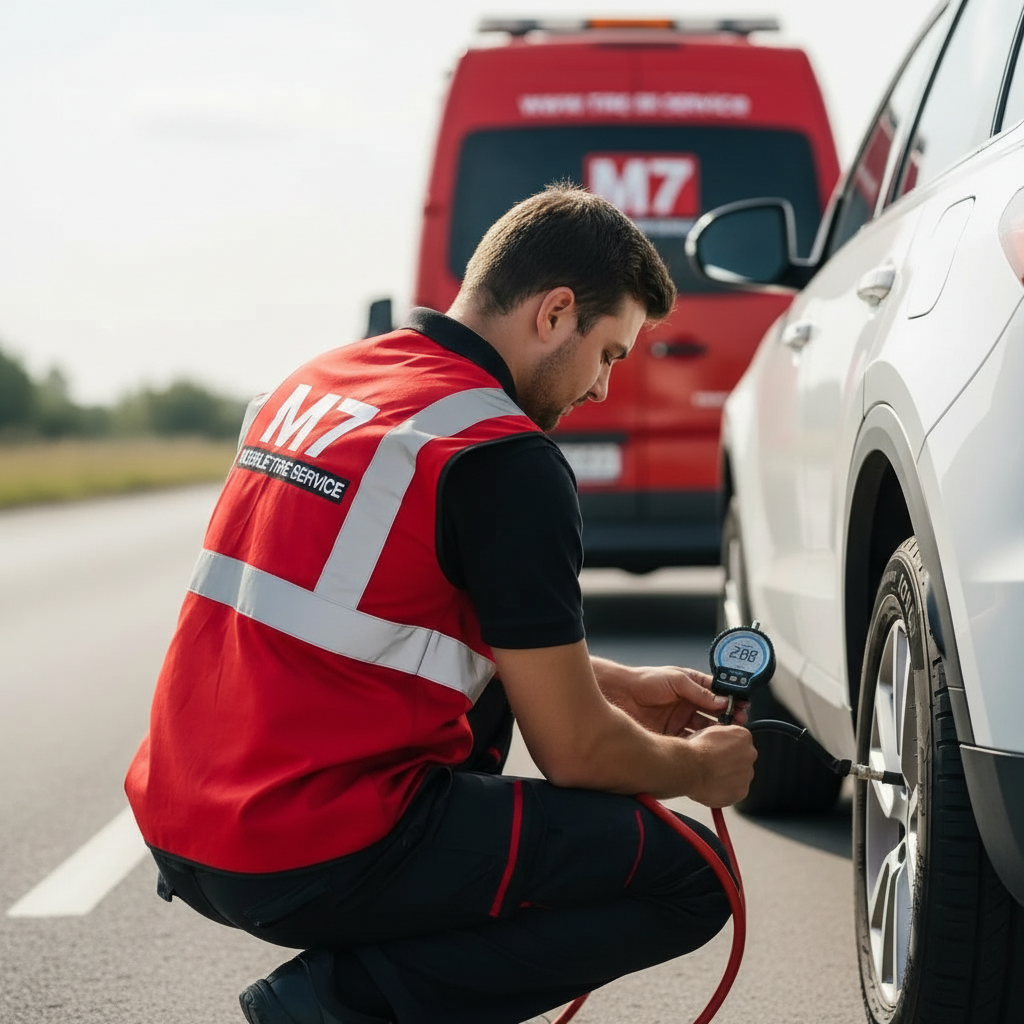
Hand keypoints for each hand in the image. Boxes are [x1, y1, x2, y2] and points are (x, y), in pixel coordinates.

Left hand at [597, 660, 748, 736]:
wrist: (620, 694)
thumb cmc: (644, 680)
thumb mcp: (675, 680)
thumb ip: (699, 691)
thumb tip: (721, 699)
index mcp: (692, 687)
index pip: (717, 694)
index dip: (730, 700)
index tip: (741, 707)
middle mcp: (688, 705)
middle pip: (715, 715)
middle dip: (727, 719)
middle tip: (737, 724)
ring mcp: (680, 721)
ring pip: (705, 730)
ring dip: (715, 733)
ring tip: (723, 736)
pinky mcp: (671, 735)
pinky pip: (690, 742)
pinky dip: (699, 744)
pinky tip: (705, 744)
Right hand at [684, 724, 757, 807]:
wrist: (691, 768)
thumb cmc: (696, 750)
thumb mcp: (709, 731)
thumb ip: (723, 736)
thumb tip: (722, 740)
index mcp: (743, 737)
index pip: (742, 742)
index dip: (729, 748)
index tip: (720, 752)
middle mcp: (749, 754)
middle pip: (743, 760)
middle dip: (732, 763)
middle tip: (715, 765)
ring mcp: (747, 774)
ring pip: (740, 777)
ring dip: (729, 777)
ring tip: (711, 777)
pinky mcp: (742, 791)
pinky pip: (735, 792)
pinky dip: (726, 791)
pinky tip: (713, 786)